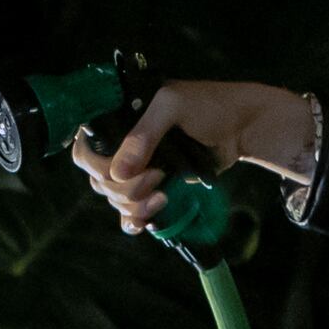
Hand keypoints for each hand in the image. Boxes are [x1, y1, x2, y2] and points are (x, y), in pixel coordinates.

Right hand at [75, 79, 309, 232]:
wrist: (242, 128)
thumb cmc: (209, 106)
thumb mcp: (173, 106)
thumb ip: (144, 135)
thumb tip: (117, 174)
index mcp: (119, 120)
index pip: (86, 149)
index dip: (96, 165)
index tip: (117, 171)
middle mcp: (123, 146)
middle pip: (99, 180)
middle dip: (126, 188)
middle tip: (158, 177)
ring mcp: (138, 168)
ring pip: (114, 199)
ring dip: (135, 205)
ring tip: (165, 195)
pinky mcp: (154, 188)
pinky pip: (130, 212)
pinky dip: (134, 220)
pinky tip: (147, 222)